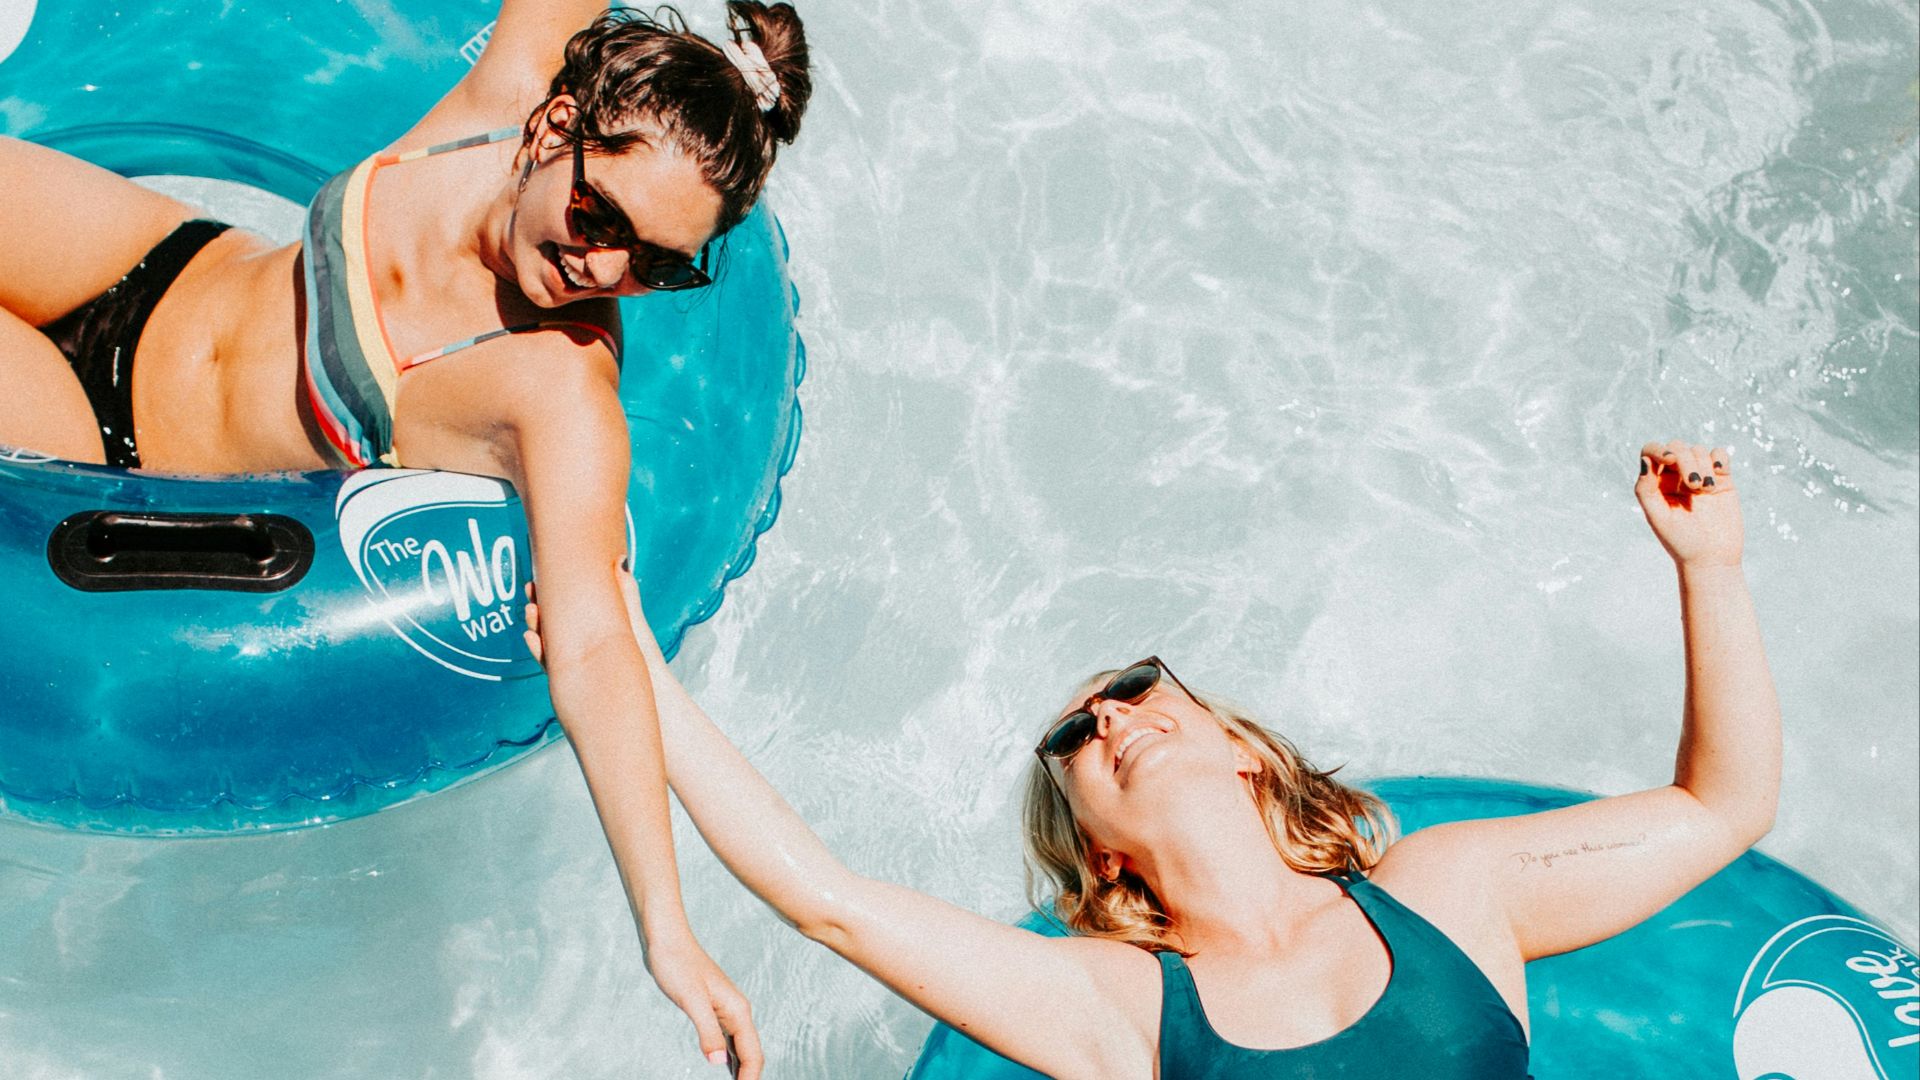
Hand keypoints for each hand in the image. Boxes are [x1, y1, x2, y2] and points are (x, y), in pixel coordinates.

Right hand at [522, 568, 667, 670]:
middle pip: (555, 623)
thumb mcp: (633, 621)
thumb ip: (625, 593)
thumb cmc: (645, 660)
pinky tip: (531, 638)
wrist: (652, 700)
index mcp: (596, 631)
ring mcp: (577, 663)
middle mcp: (584, 646)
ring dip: (536, 626)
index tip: (541, 578)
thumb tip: (620, 558)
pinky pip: (550, 663)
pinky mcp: (572, 679)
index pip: (570, 609)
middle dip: (540, 607)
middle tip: (530, 591)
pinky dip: (539, 651)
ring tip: (530, 611)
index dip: (554, 594)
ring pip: (549, 642)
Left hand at [643, 930, 763, 1078]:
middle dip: (750, 1078)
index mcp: (737, 1011)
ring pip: (741, 1049)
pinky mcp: (712, 1011)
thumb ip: (707, 1031)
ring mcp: (725, 1012)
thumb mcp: (691, 1000)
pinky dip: (730, 1058)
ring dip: (742, 1071)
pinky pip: (728, 1041)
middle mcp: (737, 1012)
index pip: (753, 1055)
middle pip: (751, 1054)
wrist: (666, 940)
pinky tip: (727, 1069)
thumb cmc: (677, 964)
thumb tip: (720, 1061)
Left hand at [1635, 440, 1743, 568]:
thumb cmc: (1680, 541)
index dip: (1659, 449)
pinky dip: (1719, 458)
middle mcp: (1675, 476)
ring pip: (1698, 450)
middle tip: (1694, 487)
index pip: (1651, 451)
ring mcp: (1699, 475)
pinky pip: (1719, 454)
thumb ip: (1646, 488)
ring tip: (1705, 491)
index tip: (1670, 460)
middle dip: (1685, 461)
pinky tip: (1719, 473)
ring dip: (1702, 465)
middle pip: (1677, 447)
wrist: (1711, 558)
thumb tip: (1645, 459)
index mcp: (1655, 482)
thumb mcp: (1657, 517)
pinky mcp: (1721, 479)